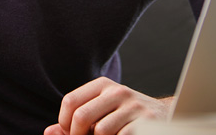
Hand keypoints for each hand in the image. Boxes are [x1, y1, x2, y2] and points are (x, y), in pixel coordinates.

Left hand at [44, 77, 172, 134]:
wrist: (166, 119)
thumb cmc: (125, 120)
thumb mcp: (101, 116)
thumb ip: (74, 124)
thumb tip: (49, 131)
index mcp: (102, 85)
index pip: (70, 101)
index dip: (65, 124)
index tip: (73, 134)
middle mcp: (117, 91)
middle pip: (82, 116)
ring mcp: (133, 106)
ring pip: (100, 131)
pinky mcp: (146, 122)